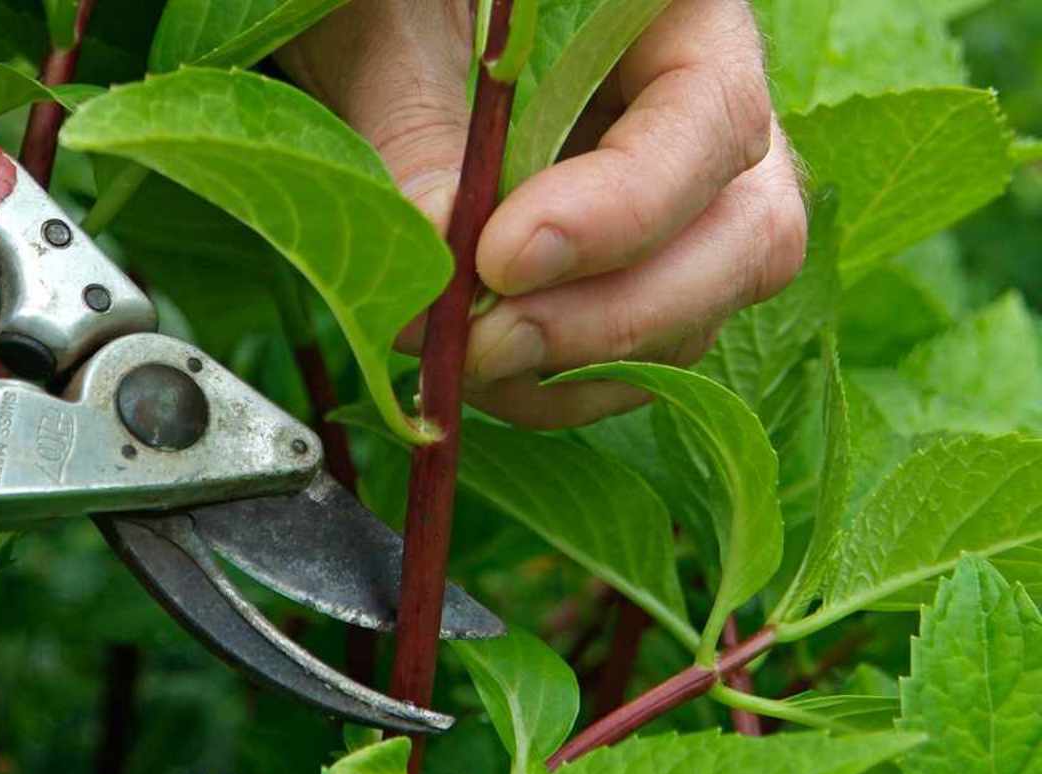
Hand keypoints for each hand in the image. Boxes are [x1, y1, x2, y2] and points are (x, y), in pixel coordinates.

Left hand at [279, 0, 807, 427]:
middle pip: (745, 238)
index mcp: (676, 15)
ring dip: (582, 364)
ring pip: (699, 312)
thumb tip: (445, 253)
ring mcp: (681, 204)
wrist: (378, 31)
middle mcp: (702, 117)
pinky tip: (488, 374)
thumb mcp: (388, 37)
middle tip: (486, 344)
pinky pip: (645, 353)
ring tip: (464, 358)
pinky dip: (569, 385)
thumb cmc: (387, 5)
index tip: (502, 258)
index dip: (623, 208)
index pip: (711, 115)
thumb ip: (416, 131)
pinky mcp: (634, 271)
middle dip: (615, 317)